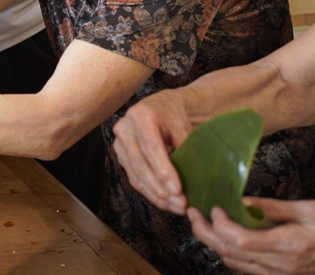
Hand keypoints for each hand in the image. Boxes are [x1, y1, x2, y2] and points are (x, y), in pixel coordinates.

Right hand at [112, 90, 193, 213]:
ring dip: (156, 194)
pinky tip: (166, 202)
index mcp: (141, 116)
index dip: (164, 171)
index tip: (178, 190)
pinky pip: (134, 179)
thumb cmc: (173, 116)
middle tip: (179, 202)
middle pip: (140, 165)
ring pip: (135, 175)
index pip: (151, 148)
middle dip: (160, 188)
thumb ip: (186, 149)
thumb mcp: (183, 126)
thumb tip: (195, 179)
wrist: (160, 108)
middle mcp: (125, 129)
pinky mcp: (122, 157)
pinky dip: (151, 193)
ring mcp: (120, 144)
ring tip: (176, 206)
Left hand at [188, 200, 314, 273]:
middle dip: (204, 232)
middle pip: (229, 253)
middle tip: (192, 213)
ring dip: (214, 243)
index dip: (219, 225)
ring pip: (234, 263)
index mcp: (288, 245)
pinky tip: (225, 237)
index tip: (213, 207)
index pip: (240, 240)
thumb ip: (273, 207)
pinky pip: (246, 268)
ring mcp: (280, 274)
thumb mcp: (311, 210)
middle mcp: (280, 265)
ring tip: (204, 222)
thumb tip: (242, 200)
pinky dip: (230, 253)